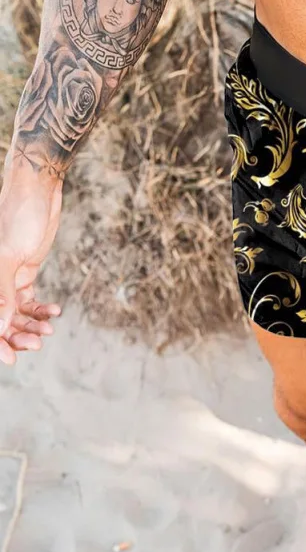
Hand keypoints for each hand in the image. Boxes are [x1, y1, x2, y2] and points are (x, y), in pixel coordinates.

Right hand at [0, 153, 62, 364]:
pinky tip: (55, 313)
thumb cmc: (18, 217)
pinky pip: (29, 300)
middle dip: (15, 335)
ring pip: (15, 313)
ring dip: (31, 325)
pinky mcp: (23, 271)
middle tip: (38, 344)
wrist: (38, 192)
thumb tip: (0, 327)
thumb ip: (3, 294)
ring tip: (48, 330)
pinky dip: (41, 310)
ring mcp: (5, 276)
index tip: (10, 359)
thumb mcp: (10, 257)